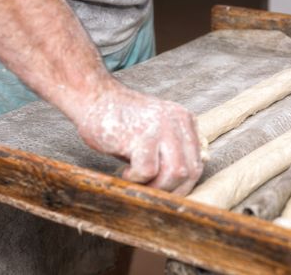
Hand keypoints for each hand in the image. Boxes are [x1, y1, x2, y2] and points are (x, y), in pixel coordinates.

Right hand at [75, 84, 202, 194]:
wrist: (94, 97)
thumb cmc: (121, 120)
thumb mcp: (155, 133)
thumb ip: (171, 153)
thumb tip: (183, 182)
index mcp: (185, 121)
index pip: (196, 164)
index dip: (182, 185)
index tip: (165, 192)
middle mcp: (178, 122)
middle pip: (190, 171)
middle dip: (171, 190)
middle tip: (150, 192)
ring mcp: (162, 127)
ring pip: (176, 173)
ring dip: (156, 188)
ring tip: (138, 182)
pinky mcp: (142, 136)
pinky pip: (149, 171)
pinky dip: (137, 179)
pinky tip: (126, 172)